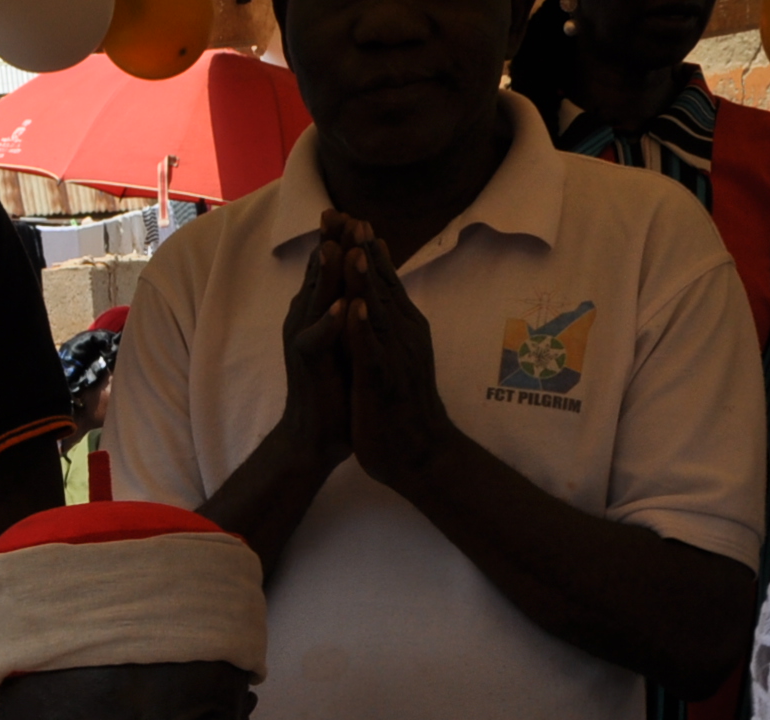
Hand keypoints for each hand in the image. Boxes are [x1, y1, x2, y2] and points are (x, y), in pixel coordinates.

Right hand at [276, 224, 356, 475]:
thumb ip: (351, 310)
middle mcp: (305, 319)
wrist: (315, 436)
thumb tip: (363, 283)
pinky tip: (343, 306)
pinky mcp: (307, 364)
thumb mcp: (346, 339)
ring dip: (324, 273)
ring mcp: (303, 339)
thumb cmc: (334, 388)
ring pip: (314, 299)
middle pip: (317, 273)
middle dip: (329, 242)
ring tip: (334, 246)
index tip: (353, 212)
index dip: (340, 239)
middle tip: (337, 211)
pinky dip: (330, 322)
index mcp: (318, 311)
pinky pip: (317, 339)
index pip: (328, 268)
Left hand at [334, 222, 454, 491]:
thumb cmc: (402, 406)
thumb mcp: (395, 356)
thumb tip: (379, 299)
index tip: (353, 217)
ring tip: (355, 245)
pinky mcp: (385, 382)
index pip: (384, 281)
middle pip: (383, 285)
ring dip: (367, 278)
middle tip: (350, 214)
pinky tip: (356, 306)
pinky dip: (365, 328)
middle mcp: (404, 335)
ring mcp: (397, 357)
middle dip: (364, 249)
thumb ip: (388, 326)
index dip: (367, 249)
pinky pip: (374, 351)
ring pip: (380, 311)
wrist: (419, 454)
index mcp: (403, 327)